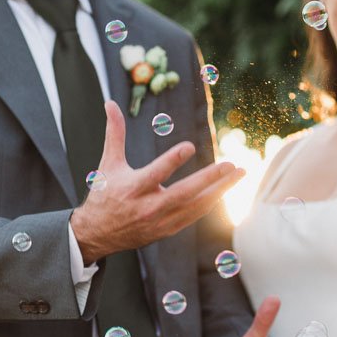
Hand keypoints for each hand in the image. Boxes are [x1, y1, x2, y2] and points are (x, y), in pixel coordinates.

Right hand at [71, 100, 245, 262]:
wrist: (98, 233)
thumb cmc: (105, 194)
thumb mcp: (108, 163)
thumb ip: (114, 133)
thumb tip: (110, 103)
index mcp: (133, 187)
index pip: (156, 173)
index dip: (172, 160)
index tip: (190, 146)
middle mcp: (149, 206)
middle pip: (185, 193)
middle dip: (210, 179)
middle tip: (232, 165)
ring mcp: (160, 221)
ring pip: (195, 206)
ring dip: (219, 191)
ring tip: (238, 175)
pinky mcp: (167, 230)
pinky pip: (194, 216)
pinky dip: (210, 203)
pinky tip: (224, 190)